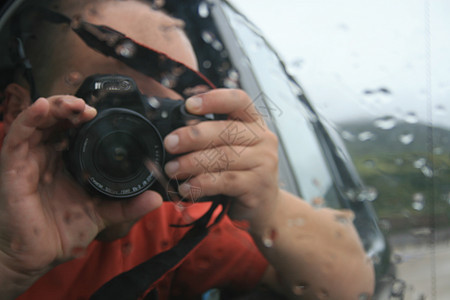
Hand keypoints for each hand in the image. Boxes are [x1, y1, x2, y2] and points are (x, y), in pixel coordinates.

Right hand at [0, 96, 161, 293]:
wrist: (37, 256)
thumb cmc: (63, 232)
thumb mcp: (101, 214)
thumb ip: (127, 206)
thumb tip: (156, 199)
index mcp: (64, 162)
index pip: (71, 130)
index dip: (83, 118)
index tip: (100, 114)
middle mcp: (45, 156)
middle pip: (54, 120)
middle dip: (69, 107)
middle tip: (87, 106)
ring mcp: (28, 160)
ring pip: (36, 121)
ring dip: (54, 107)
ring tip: (73, 104)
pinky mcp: (13, 168)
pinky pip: (16, 137)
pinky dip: (28, 119)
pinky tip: (41, 107)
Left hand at [163, 89, 279, 228]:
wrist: (265, 205)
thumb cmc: (242, 172)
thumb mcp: (233, 148)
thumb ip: (213, 135)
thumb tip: (175, 131)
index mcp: (255, 123)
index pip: (238, 100)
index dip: (214, 99)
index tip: (189, 104)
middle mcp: (264, 139)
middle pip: (226, 130)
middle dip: (192, 136)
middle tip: (170, 143)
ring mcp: (264, 162)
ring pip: (223, 157)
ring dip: (191, 163)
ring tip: (172, 169)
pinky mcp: (258, 186)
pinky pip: (225, 181)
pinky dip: (202, 184)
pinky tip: (187, 187)